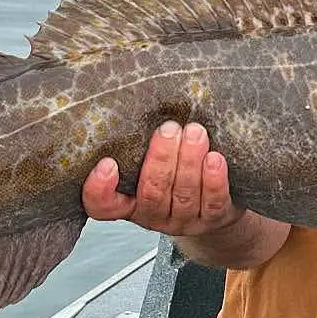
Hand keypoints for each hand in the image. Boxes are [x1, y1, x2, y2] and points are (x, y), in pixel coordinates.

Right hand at [82, 120, 244, 237]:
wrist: (217, 204)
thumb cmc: (175, 171)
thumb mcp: (149, 158)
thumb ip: (140, 141)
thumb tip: (135, 96)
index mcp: (129, 202)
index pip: (102, 206)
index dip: (100, 190)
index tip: (108, 163)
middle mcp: (153, 215)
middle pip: (152, 193)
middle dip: (160, 159)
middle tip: (169, 129)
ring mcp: (183, 221)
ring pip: (183, 196)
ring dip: (188, 162)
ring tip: (194, 132)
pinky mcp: (213, 219)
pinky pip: (213, 203)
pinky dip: (213, 180)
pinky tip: (215, 158)